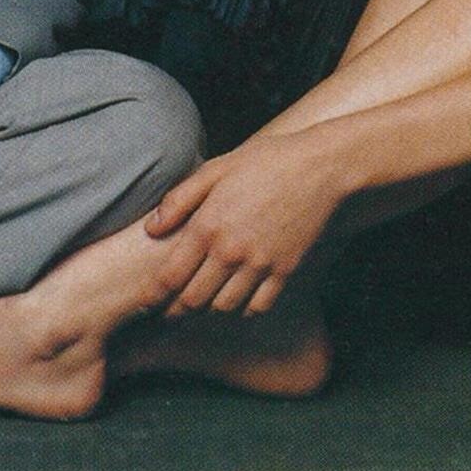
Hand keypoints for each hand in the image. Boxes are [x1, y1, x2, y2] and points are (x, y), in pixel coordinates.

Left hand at [145, 128, 335, 316]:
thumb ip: (180, 199)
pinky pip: (256, 307)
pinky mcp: (284, 272)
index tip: (148, 301)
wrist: (321, 166)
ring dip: (209, 309)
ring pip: (223, 308)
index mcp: (209, 225)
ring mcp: (259, 264)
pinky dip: (244, 308)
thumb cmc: (267, 161)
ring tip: (204, 301)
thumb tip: (151, 229)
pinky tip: (239, 296)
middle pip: (193, 301)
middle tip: (171, 308)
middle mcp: (231, 251)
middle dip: (177, 309)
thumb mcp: (217, 168)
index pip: (170, 278)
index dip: (153, 296)